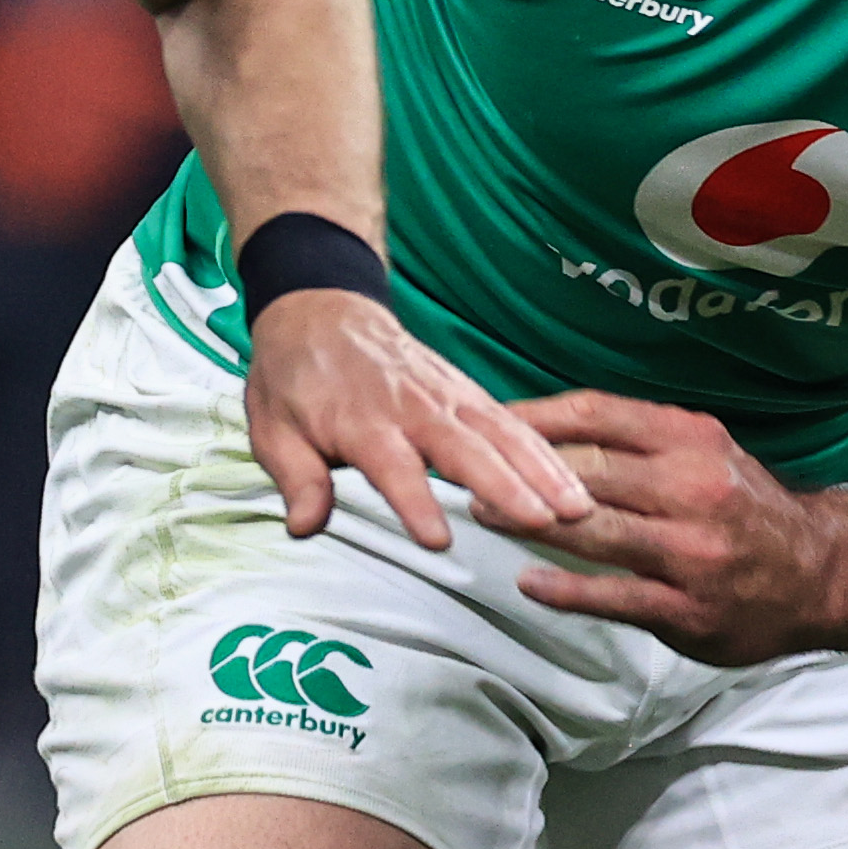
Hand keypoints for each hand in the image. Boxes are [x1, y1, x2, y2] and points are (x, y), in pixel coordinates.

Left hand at [243, 289, 586, 553]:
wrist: (319, 310)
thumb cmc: (296, 378)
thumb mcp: (272, 428)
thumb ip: (296, 479)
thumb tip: (304, 525)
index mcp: (361, 419)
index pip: (392, 465)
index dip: (415, 501)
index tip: (439, 539)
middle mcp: (411, 405)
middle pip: (465, 448)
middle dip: (506, 485)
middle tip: (543, 521)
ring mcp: (445, 394)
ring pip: (500, 432)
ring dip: (541, 469)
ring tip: (575, 507)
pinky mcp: (465, 391)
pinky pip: (511, 422)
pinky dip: (544, 450)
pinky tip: (572, 481)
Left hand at [506, 392, 847, 666]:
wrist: (820, 573)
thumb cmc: (745, 507)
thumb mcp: (706, 451)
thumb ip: (640, 440)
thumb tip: (549, 428)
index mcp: (691, 440)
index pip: (598, 415)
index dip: (534, 416)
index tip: (486, 418)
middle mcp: (693, 488)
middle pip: (587, 471)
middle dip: (517, 471)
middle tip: (463, 471)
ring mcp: (691, 551)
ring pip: (595, 531)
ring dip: (528, 523)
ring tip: (481, 517)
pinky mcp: (688, 608)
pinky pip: (616, 596)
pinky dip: (567, 589)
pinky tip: (528, 582)